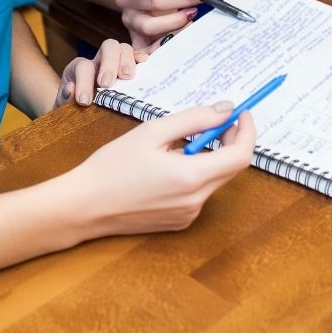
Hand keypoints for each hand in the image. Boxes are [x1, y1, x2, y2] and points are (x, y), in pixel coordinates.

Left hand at [55, 38, 146, 107]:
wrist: (79, 114)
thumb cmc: (73, 111)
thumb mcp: (64, 108)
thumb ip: (64, 100)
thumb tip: (71, 89)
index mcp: (80, 69)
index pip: (83, 66)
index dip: (84, 82)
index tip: (85, 101)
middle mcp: (99, 61)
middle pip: (108, 47)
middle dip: (109, 63)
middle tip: (107, 84)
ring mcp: (116, 63)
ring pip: (124, 48)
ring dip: (127, 61)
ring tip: (127, 77)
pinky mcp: (129, 70)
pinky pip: (138, 57)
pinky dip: (141, 58)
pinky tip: (144, 64)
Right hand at [71, 102, 256, 235]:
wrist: (85, 206)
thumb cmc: (112, 166)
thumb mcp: (152, 132)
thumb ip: (193, 119)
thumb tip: (225, 110)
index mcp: (190, 178)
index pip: (240, 156)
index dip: (246, 131)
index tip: (242, 113)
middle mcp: (195, 202)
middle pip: (231, 168)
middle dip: (230, 141)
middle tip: (216, 120)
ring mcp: (188, 216)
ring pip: (215, 180)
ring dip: (209, 157)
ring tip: (178, 144)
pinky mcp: (179, 222)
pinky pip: (199, 193)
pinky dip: (195, 174)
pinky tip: (167, 166)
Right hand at [114, 0, 203, 51]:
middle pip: (149, 3)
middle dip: (179, 1)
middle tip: (198, 0)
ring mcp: (128, 20)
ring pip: (149, 26)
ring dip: (175, 22)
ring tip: (190, 15)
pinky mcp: (135, 37)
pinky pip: (145, 48)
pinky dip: (162, 46)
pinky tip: (178, 37)